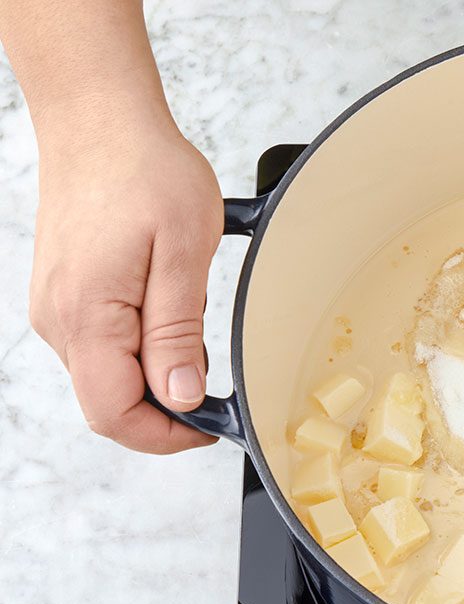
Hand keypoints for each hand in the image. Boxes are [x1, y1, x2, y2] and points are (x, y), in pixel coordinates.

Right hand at [28, 110, 223, 452]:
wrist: (100, 121)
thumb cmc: (144, 171)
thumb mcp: (184, 252)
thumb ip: (178, 332)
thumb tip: (182, 398)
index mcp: (87, 317)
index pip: (116, 414)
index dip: (169, 435)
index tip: (214, 425)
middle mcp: (59, 322)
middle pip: (111, 403)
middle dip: (168, 409)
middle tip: (219, 385)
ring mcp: (58, 309)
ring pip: (110, 377)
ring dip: (158, 373)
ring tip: (194, 326)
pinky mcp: (67, 296)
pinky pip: (105, 346)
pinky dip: (143, 347)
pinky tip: (171, 312)